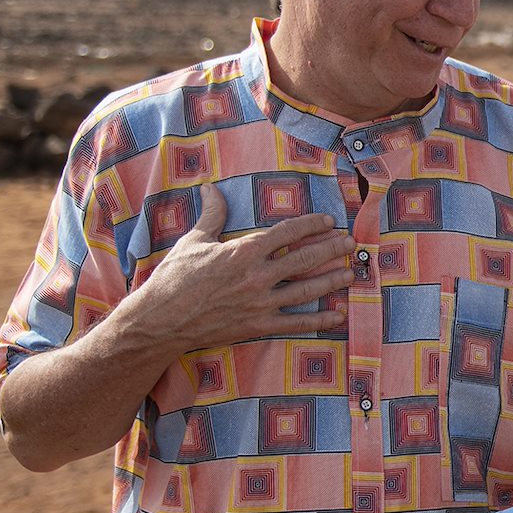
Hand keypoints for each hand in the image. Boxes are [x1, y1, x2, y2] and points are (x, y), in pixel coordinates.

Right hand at [126, 184, 351, 351]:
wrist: (160, 320)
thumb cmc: (174, 278)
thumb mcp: (193, 240)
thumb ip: (212, 214)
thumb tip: (211, 187)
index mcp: (243, 250)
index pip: (287, 232)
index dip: (311, 224)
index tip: (328, 220)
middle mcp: (257, 275)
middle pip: (304, 258)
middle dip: (330, 248)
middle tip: (350, 242)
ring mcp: (260, 302)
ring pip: (307, 289)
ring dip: (332, 280)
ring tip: (351, 272)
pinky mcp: (258, 326)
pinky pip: (296, 323)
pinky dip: (320, 320)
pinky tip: (338, 315)